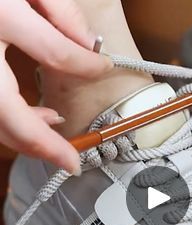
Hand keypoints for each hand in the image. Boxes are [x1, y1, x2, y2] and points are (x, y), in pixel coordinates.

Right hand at [0, 0, 111, 174]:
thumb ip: (58, 10)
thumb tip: (89, 44)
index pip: (55, 53)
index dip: (86, 65)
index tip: (103, 67)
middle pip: (10, 116)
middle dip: (45, 146)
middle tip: (73, 164)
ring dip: (27, 139)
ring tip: (57, 142)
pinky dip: (11, 123)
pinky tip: (34, 118)